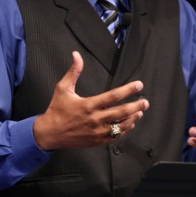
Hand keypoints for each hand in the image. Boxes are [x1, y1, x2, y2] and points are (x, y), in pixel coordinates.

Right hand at [33, 51, 148, 150]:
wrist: (50, 133)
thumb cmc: (57, 110)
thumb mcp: (62, 88)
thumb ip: (73, 71)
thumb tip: (76, 55)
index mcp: (88, 105)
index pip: (113, 96)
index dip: (128, 90)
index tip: (138, 85)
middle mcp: (94, 119)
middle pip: (121, 112)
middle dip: (136, 106)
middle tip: (145, 101)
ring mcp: (97, 131)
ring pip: (121, 125)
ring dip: (133, 118)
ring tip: (140, 111)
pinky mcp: (97, 140)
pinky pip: (115, 136)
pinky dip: (124, 129)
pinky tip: (130, 123)